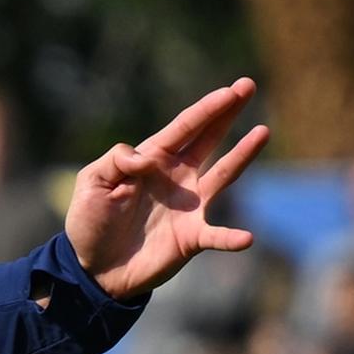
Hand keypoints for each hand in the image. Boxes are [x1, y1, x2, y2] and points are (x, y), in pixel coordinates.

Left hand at [65, 79, 269, 300]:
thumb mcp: (92, 183)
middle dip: (227, 113)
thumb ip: (115, 161)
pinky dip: (231, 237)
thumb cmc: (90, 222)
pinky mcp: (191, 238)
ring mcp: (189, 206)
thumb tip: (145, 158)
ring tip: (263, 132)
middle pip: (208, 138)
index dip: (206, 109)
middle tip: (247, 86)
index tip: (229, 92)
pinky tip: (246, 238)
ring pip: (223, 175)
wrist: (93, 268)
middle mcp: (176, 177)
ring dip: (243, 155)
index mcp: (152, 159)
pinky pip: (216, 236)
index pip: (184, 127)